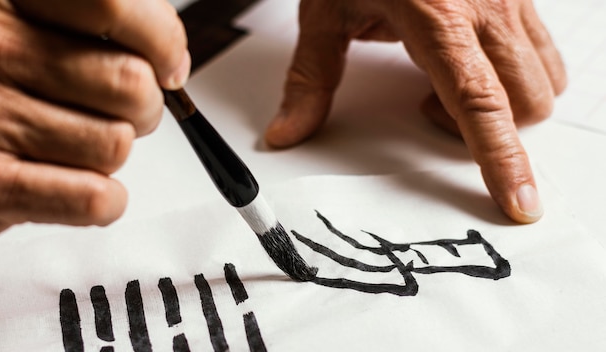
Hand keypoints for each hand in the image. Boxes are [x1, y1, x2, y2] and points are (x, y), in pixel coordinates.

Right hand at [0, 0, 189, 240]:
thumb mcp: (5, 18)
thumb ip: (82, 17)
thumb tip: (170, 55)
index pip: (113, 5)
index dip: (161, 38)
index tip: (168, 62)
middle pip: (131, 84)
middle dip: (141, 106)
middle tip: (118, 110)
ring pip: (117, 144)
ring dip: (110, 151)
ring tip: (75, 144)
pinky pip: (96, 198)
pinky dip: (102, 199)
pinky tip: (75, 185)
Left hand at [265, 0, 565, 223]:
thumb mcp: (325, 12)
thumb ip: (309, 79)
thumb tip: (288, 132)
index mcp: (437, 17)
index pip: (480, 105)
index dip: (501, 160)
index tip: (517, 201)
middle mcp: (488, 7)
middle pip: (525, 102)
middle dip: (491, 131)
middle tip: (431, 107)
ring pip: (544, 79)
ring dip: (504, 103)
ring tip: (448, 80)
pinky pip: (542, 51)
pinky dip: (512, 74)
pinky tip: (470, 56)